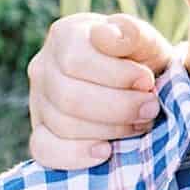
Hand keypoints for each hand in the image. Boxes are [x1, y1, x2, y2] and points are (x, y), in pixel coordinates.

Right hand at [27, 12, 173, 169]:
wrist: (141, 86)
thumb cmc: (140, 60)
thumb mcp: (145, 42)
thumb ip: (131, 34)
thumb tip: (105, 36)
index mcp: (65, 35)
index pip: (77, 61)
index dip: (116, 76)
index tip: (148, 81)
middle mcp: (43, 67)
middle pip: (69, 97)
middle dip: (118, 108)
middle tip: (150, 108)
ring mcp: (38, 101)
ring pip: (62, 124)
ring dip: (109, 130)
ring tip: (138, 123)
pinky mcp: (41, 132)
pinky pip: (44, 150)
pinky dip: (76, 155)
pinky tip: (105, 151)